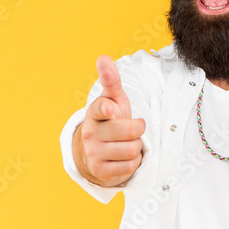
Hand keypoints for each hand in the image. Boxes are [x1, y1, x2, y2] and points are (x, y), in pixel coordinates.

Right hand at [73, 55, 145, 186]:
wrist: (97, 151)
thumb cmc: (111, 120)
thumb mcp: (113, 100)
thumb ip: (111, 80)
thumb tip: (103, 57)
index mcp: (95, 112)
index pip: (99, 109)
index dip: (106, 109)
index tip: (110, 109)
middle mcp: (91, 132)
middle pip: (130, 130)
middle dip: (138, 129)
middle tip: (132, 129)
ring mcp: (93, 153)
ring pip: (132, 149)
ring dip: (136, 147)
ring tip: (127, 143)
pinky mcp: (99, 170)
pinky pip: (130, 166)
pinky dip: (134, 162)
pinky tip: (124, 157)